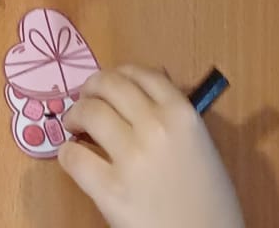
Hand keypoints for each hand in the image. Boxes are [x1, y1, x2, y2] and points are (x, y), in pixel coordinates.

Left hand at [61, 68, 244, 227]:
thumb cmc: (210, 204)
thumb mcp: (201, 148)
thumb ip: (175, 118)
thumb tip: (144, 92)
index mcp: (182, 113)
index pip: (141, 74)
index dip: (120, 74)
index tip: (110, 84)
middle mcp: (155, 125)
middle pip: (110, 85)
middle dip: (92, 88)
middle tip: (86, 99)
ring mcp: (131, 157)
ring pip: (89, 112)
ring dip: (76, 114)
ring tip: (74, 125)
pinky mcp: (110, 190)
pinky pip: (74, 158)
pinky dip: (67, 154)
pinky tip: (72, 157)